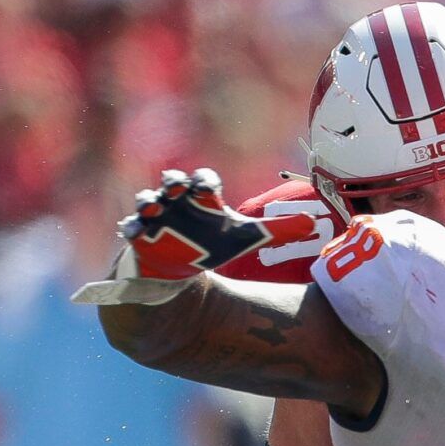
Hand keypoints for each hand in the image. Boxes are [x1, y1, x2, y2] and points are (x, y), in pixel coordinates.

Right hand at [73, 169, 321, 306]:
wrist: (181, 265)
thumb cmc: (212, 243)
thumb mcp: (246, 238)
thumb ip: (278, 230)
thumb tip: (313, 223)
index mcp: (202, 199)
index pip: (202, 181)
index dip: (203, 181)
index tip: (205, 186)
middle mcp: (177, 201)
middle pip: (172, 181)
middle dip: (173, 182)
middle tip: (177, 186)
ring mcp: (155, 216)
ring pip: (147, 200)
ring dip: (148, 200)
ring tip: (152, 206)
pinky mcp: (140, 235)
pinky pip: (130, 228)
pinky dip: (132, 228)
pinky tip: (134, 233)